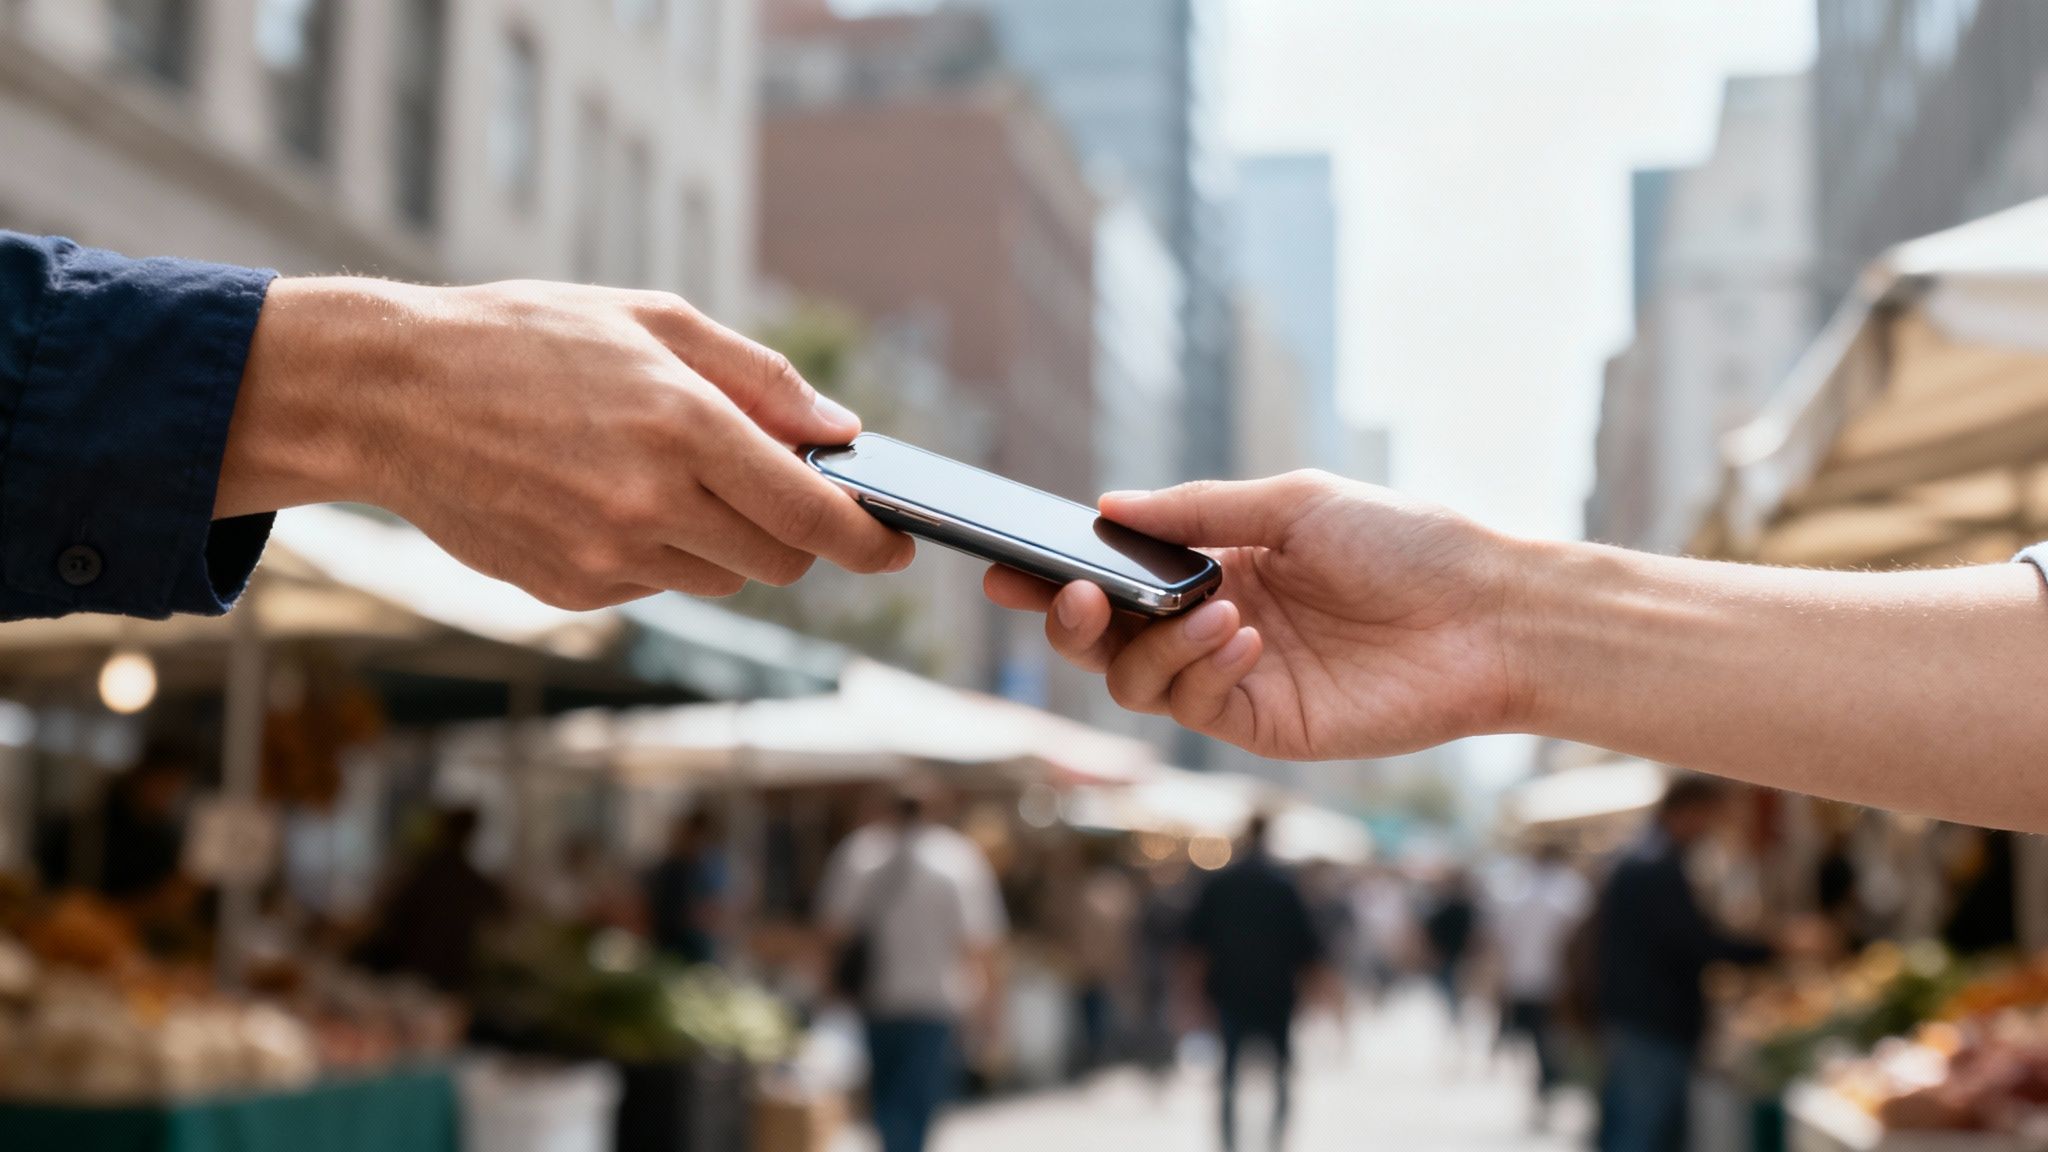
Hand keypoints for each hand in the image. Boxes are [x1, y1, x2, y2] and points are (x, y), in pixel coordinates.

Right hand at [218, 278, 912, 608]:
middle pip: (781, 561)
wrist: (391, 394)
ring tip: (660, 473)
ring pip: (722, 579)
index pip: (814, 515)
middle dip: (795, 531)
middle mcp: (651, 503)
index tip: (896, 546)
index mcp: (684, 426)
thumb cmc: (527, 339)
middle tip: (765, 482)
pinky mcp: (570, 590)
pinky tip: (602, 496)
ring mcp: (607, 557)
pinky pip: (656, 586)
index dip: (870, 541)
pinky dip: (658, 553)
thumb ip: (758, 377)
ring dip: (723, 540)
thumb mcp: (650, 321)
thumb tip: (840, 430)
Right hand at [984, 472, 1524, 759]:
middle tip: (1076, 599)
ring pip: (1138, 682)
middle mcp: (1215, 623)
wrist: (1487, 613)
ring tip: (1217, 612)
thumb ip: (1197, 510)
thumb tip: (1107, 506)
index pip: (1119, 575)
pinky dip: (1202, 670)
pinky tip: (1245, 638)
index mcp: (1219, 563)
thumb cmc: (1404, 542)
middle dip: (1075, 623)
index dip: (1059, 575)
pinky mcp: (1265, 725)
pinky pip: (1194, 707)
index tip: (1007, 566)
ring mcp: (1236, 679)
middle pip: (1108, 640)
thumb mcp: (1294, 503)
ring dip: (1156, 646)